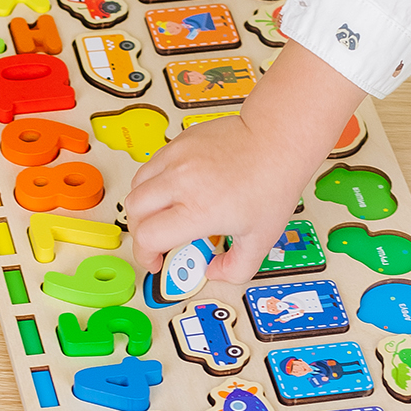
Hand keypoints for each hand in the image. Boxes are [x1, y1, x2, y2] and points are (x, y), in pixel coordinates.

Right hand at [126, 41, 365, 284]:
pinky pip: (152, 165)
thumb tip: (211, 271)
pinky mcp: (179, 142)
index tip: (155, 261)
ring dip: (143, 206)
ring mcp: (177, 158)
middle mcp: (182, 182)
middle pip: (134, 210)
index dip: (145, 256)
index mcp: (199, 210)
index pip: (147, 237)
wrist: (276, 140)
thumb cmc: (272, 184)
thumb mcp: (261, 239)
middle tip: (156, 239)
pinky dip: (153, 182)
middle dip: (139, 231)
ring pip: (137, 185)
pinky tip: (174, 190)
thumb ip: (235, 268)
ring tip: (163, 213)